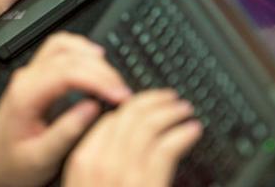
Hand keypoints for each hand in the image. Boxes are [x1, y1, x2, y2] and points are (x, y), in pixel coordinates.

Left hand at [0, 33, 131, 186]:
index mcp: (25, 95)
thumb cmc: (12, 163)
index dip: (97, 79)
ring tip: (113, 78)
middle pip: (67, 55)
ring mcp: (30, 73)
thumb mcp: (40, 157)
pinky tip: (96, 61)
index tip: (119, 95)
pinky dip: (81, 50)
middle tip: (122, 91)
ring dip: (91, 55)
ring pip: (62, 45)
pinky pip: (59, 49)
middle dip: (101, 70)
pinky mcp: (36, 74)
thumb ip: (66, 133)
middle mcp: (26, 78)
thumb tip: (92, 108)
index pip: (66, 72)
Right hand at [63, 89, 202, 186]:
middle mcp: (101, 161)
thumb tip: (116, 139)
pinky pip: (168, 147)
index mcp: (82, 160)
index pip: (108, 119)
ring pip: (150, 126)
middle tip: (169, 97)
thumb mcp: (86, 185)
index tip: (143, 103)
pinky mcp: (149, 184)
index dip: (129, 106)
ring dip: (171, 112)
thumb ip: (98, 163)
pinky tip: (192, 131)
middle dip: (153, 101)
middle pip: (130, 115)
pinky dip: (183, 134)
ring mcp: (125, 172)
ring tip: (184, 109)